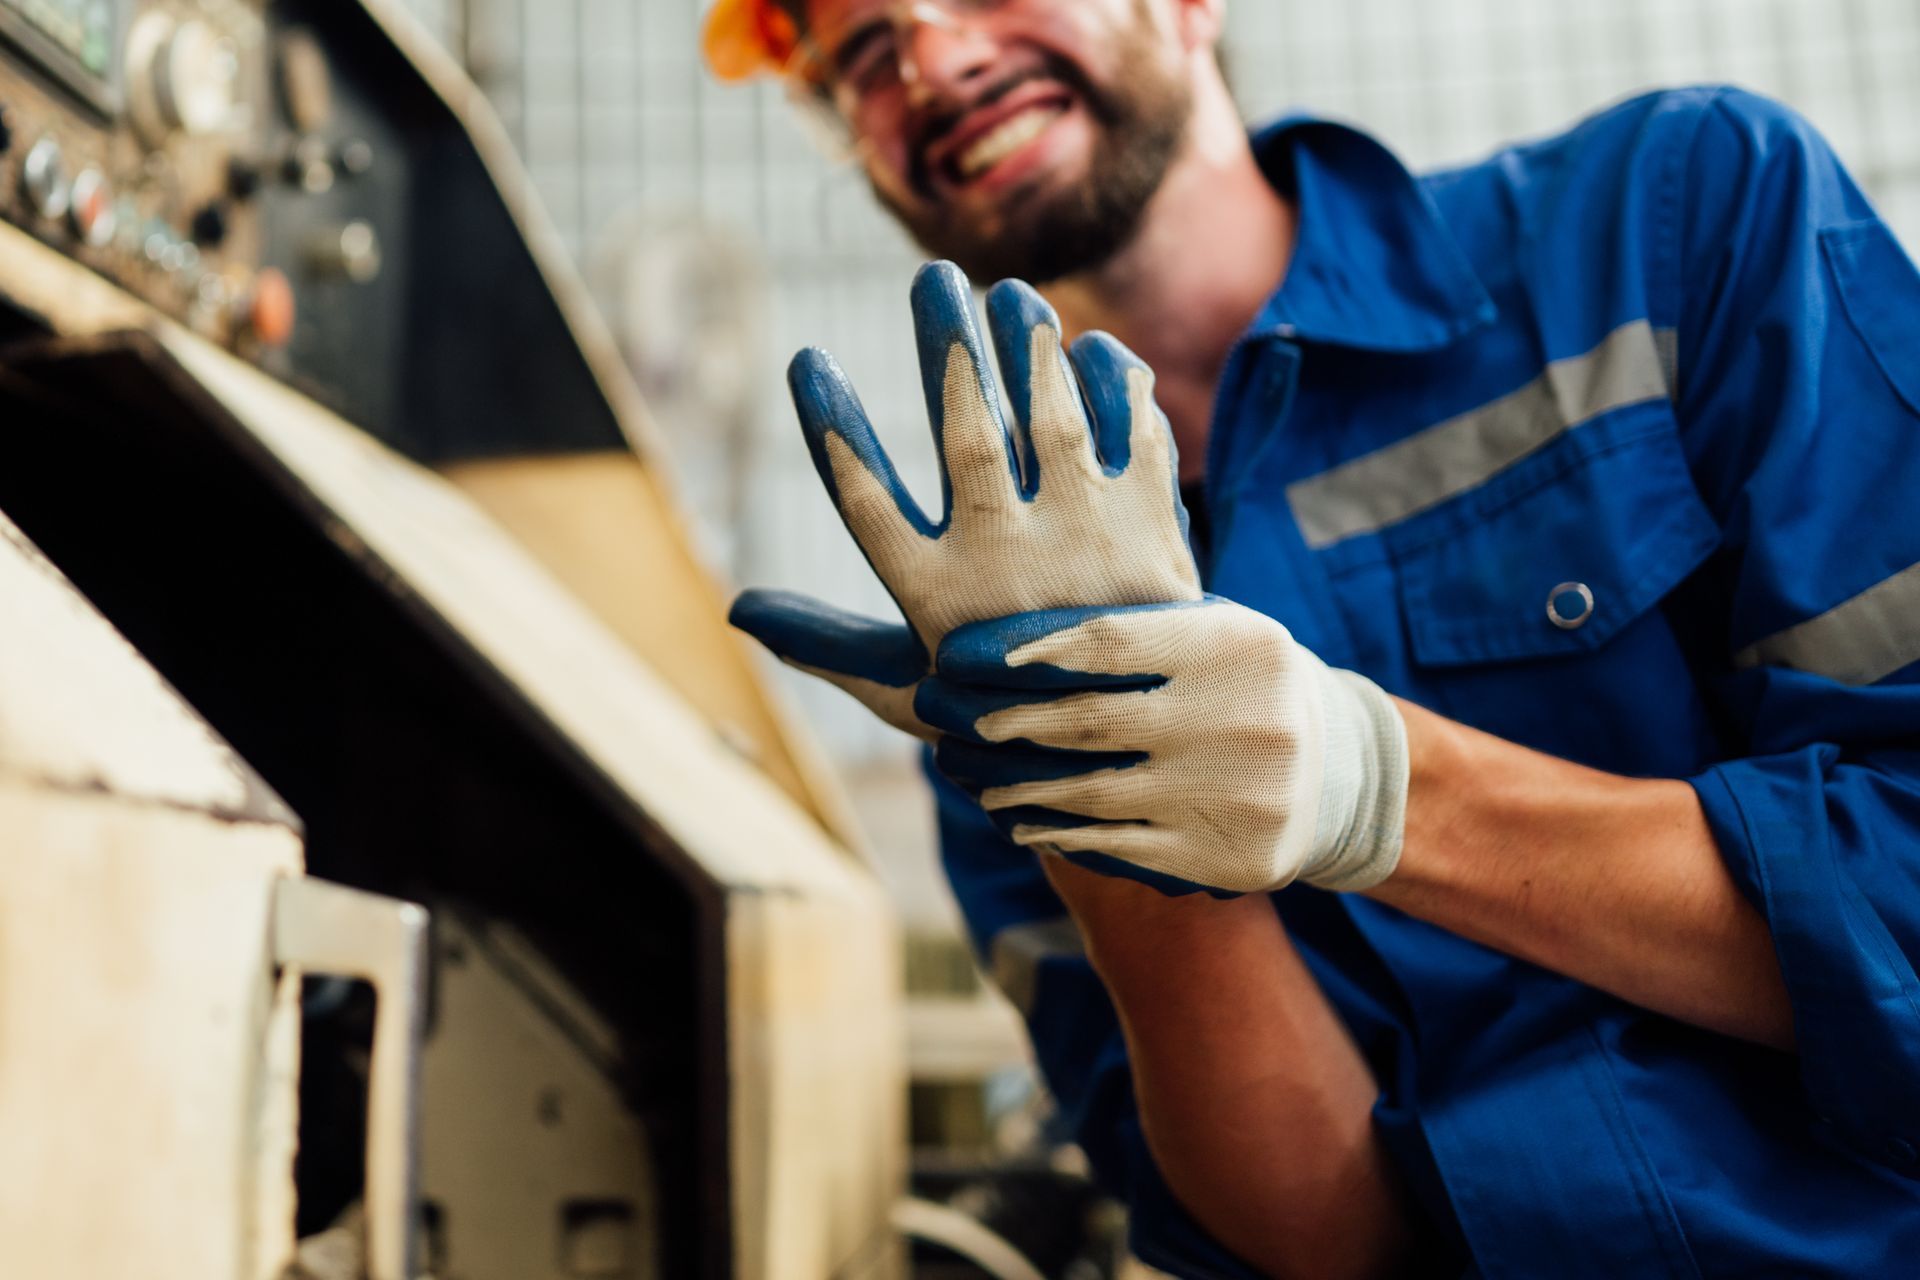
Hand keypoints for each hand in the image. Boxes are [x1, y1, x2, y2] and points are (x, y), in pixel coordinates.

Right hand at [731, 260, 1200, 737]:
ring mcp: (1088, 541)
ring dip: (1028, 345)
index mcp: (937, 600)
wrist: (1133, 734)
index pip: (867, 503)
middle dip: (946, 348)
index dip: (832, 430)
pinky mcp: (1151, 525)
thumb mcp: (902, 684)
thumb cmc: (995, 699)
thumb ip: (823, 641)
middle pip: (965, 438)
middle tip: (934, 276)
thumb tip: (735, 608)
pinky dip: (1114, 384)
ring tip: (1009, 293)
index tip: (807, 360)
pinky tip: (1087, 351)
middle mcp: (1009, 565)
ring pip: (1051, 423)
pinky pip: (1135, 432)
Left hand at [922, 598, 1409, 893]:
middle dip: (1016, 725)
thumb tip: (1017, 639)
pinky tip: (1027, 825)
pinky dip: (1060, 835)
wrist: (1341, 775)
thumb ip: (1142, 626)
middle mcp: (1237, 718)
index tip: (984, 662)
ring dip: (1025, 788)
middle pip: (1091, 722)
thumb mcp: (1220, 632)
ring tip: (985, 783)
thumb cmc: (1247, 685)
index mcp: (1232, 647)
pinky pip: (1117, 844)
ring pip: (1093, 792)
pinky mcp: (1221, 854)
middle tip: (970, 726)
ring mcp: (1229, 793)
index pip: (1111, 643)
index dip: (1039, 652)